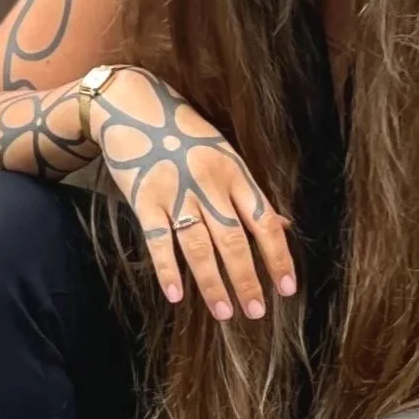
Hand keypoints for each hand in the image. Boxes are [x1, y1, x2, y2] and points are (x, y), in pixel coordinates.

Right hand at [86, 68, 295, 320]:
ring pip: (199, 246)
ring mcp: (176, 192)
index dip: (278, 257)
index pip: (264, 222)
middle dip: (246, 280)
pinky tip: (176, 295)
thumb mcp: (225, 155)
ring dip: (213, 284)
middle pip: (233, 240)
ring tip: (223, 313)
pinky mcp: (144, 199)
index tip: (286, 288)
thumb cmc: (184, 133)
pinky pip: (158, 241)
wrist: (132, 106)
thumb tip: (282, 225)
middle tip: (256, 312)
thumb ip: (249, 193)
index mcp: (235, 173)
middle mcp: (209, 185)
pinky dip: (167, 270)